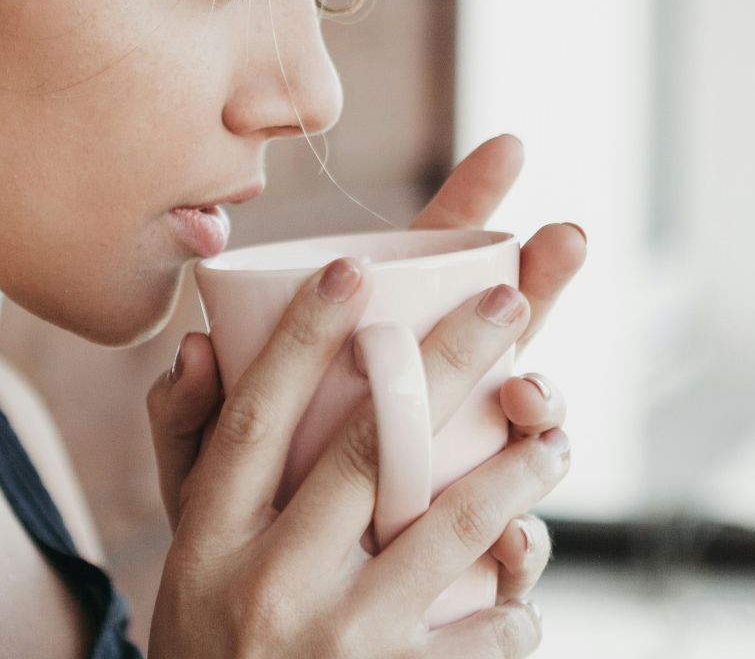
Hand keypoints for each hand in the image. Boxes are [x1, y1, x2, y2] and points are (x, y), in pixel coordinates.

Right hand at [145, 256, 569, 655]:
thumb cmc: (214, 644)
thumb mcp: (187, 558)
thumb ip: (188, 450)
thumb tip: (201, 342)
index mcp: (208, 539)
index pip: (256, 419)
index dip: (301, 340)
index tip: (352, 269)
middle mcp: (264, 585)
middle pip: (364, 451)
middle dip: (443, 366)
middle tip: (507, 304)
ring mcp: (332, 643)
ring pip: (442, 532)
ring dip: (513, 476)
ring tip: (554, 439)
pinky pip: (477, 637)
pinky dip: (512, 608)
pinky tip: (523, 585)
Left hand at [149, 134, 586, 534]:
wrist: (252, 654)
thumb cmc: (231, 542)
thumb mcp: (197, 477)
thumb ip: (186, 417)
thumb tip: (190, 352)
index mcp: (372, 369)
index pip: (427, 274)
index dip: (469, 207)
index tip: (510, 147)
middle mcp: (431, 414)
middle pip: (498, 333)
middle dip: (538, 281)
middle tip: (567, 236)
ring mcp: (462, 484)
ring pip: (526, 429)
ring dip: (541, 399)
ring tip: (528, 394)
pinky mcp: (473, 572)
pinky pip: (513, 553)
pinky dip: (522, 549)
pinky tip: (517, 544)